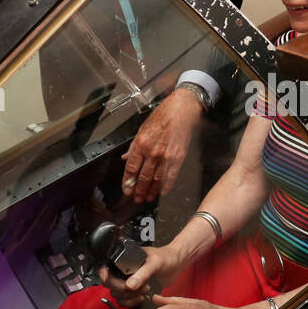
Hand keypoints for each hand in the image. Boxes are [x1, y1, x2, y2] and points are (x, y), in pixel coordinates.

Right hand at [97, 244, 179, 308]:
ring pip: (117, 295)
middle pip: (110, 285)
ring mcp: (128, 281)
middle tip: (138, 287)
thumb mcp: (155, 262)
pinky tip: (141, 298)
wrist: (176, 264)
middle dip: (123, 289)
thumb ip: (143, 273)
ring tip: (143, 291)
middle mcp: (124, 271)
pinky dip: (131, 302)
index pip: (107, 269)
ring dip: (128, 297)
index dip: (105, 277)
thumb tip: (130, 284)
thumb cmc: (166, 257)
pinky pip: (124, 301)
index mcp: (124, 259)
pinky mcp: (134, 291)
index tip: (109, 282)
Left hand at [122, 88, 202, 203]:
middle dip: (138, 190)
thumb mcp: (142, 129)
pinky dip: (166, 186)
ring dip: (151, 191)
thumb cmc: (162, 116)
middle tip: (136, 198)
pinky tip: (162, 192)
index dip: (127, 182)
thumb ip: (134, 147)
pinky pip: (170, 176)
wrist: (181, 110)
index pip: (131, 168)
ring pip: (156, 179)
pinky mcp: (178, 158)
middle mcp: (152, 152)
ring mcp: (165, 156)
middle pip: (143, 177)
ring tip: (147, 198)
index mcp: (140, 144)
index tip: (126, 190)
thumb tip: (127, 158)